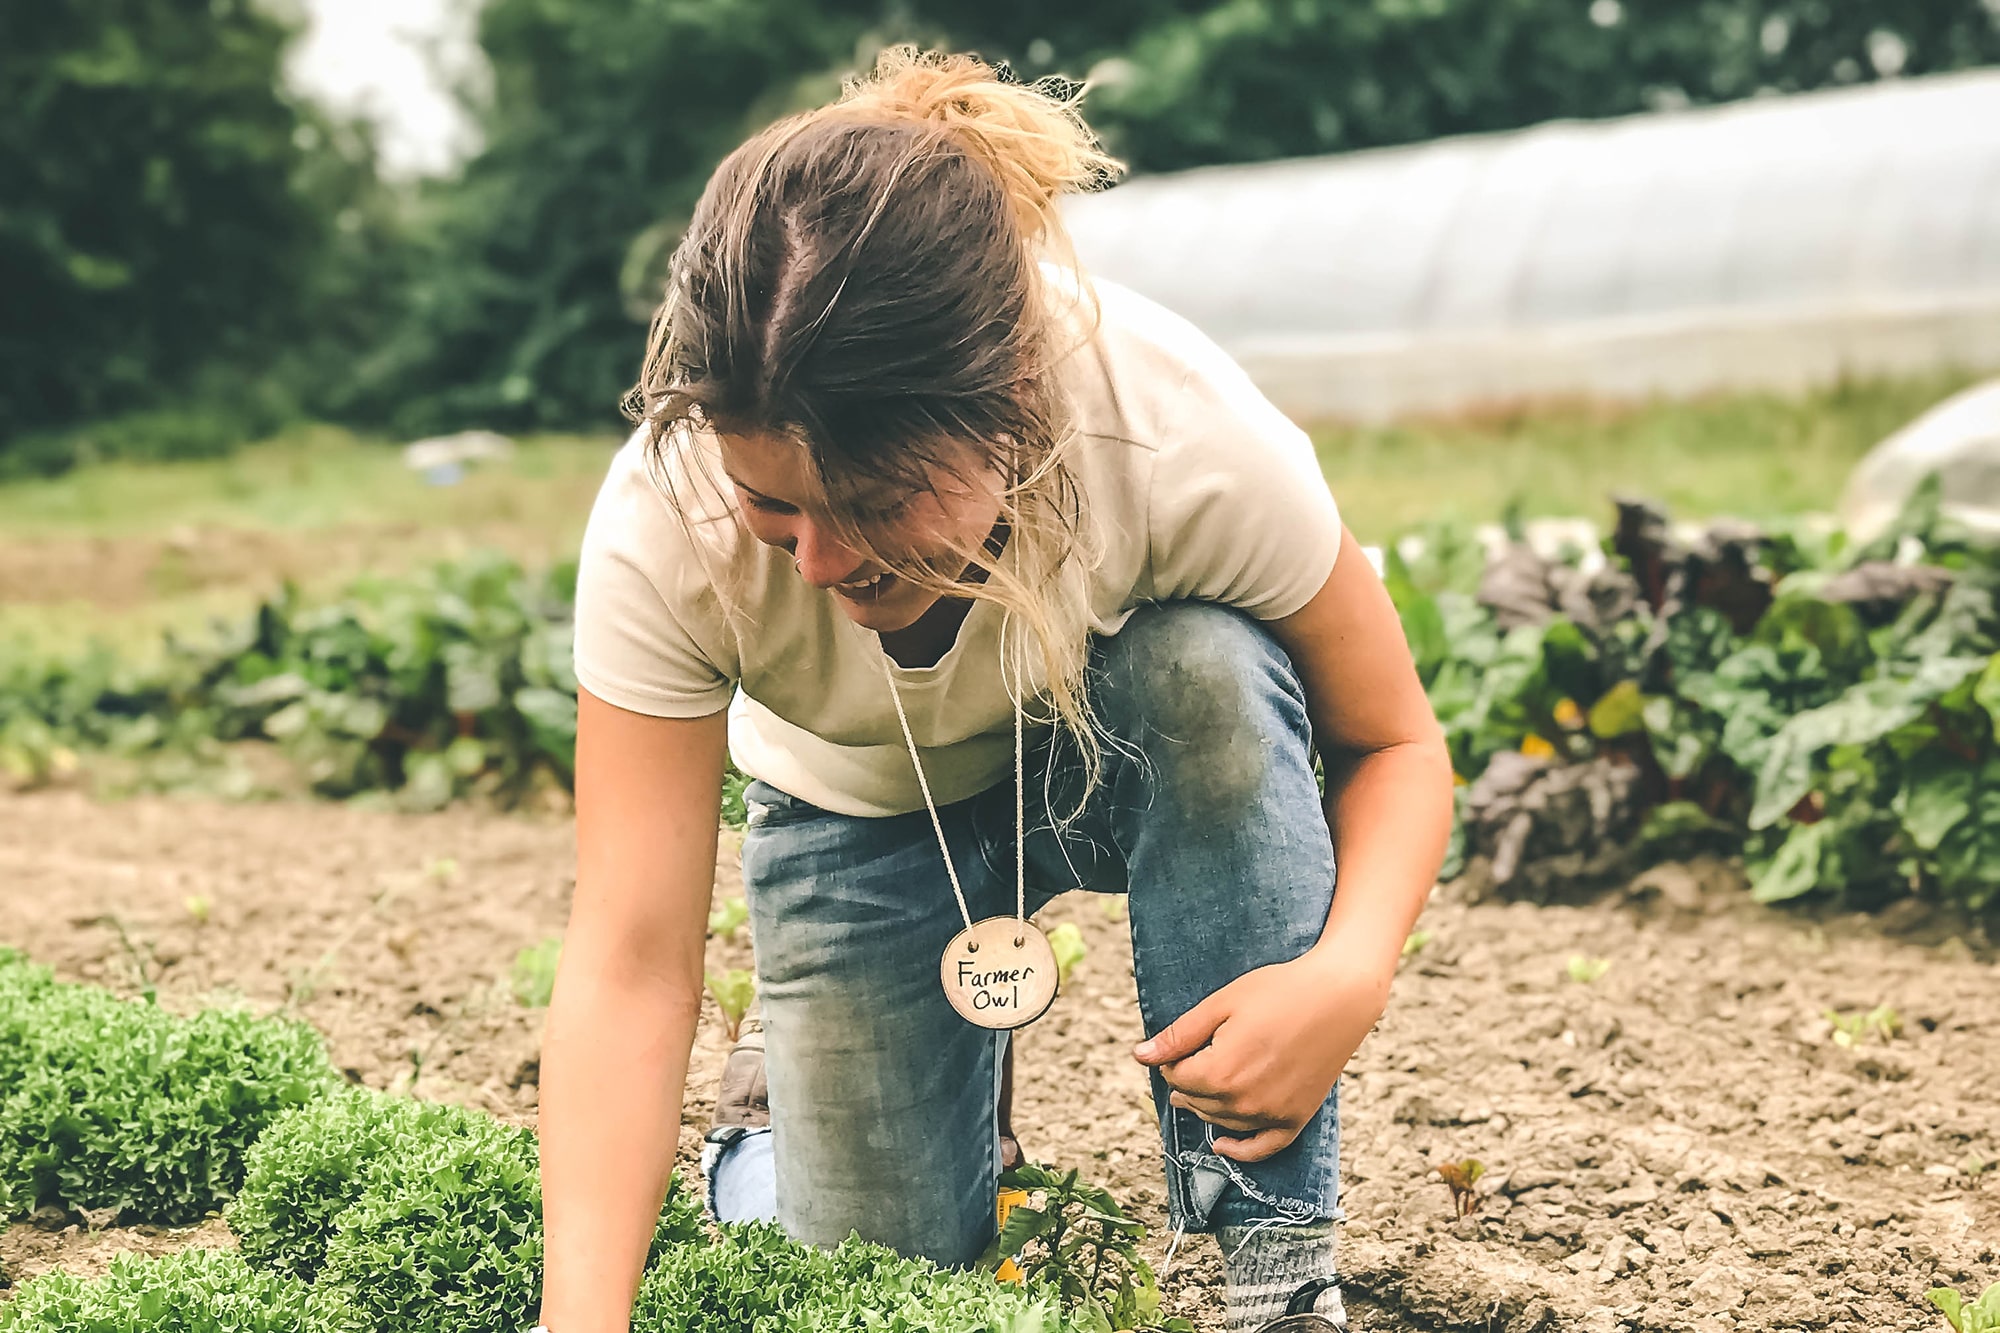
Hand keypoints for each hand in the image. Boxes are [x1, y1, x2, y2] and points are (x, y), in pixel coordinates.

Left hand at [1133, 942, 1391, 1161]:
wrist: (1339, 996)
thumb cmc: (1278, 991)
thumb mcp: (1221, 1005)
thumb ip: (1179, 1036)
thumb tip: (1140, 1056)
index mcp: (1219, 1073)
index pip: (1176, 1077)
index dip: (1173, 1060)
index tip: (1183, 1043)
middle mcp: (1243, 1102)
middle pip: (1197, 1102)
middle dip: (1186, 1083)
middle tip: (1186, 1062)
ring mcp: (1272, 1114)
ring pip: (1222, 1122)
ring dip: (1206, 1107)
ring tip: (1200, 1087)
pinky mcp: (1296, 1119)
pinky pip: (1262, 1148)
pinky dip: (1240, 1150)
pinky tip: (1222, 1145)